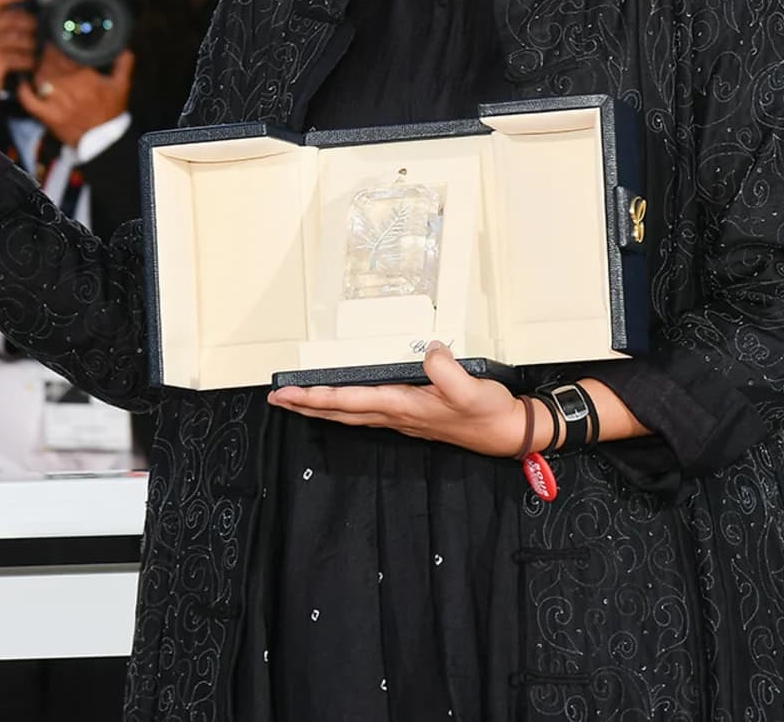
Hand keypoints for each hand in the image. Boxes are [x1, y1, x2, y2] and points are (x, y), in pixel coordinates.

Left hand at [16, 46, 133, 146]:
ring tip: (42, 63)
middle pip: (50, 64)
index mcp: (85, 77)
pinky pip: (30, 101)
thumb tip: (125, 48)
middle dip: (48, 54)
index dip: (59, 45)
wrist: (103, 141)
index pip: (66, 54)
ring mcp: (56, 102)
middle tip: (50, 50)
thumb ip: (124, 64)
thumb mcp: (122, 86)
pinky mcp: (48, 115)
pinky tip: (24, 83)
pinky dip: (24, 91)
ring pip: (40, 77)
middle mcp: (68, 87)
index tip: (60, 40)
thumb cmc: (110, 112)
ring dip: (39, 68)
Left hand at [267, 342, 526, 456]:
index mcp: (404, 405)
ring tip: (297, 401)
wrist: (506, 433)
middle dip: (306, 405)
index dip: (316, 397)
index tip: (289, 394)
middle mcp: (396, 414)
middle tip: (277, 398)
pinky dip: (343, 407)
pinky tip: (339, 404)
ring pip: (350, 414)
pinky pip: (365, 412)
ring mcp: (402, 417)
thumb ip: (448, 371)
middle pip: (341, 411)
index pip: (350, 400)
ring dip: (321, 407)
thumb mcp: (471, 389)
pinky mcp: (410, 415)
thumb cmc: (488, 413)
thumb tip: (429, 350)